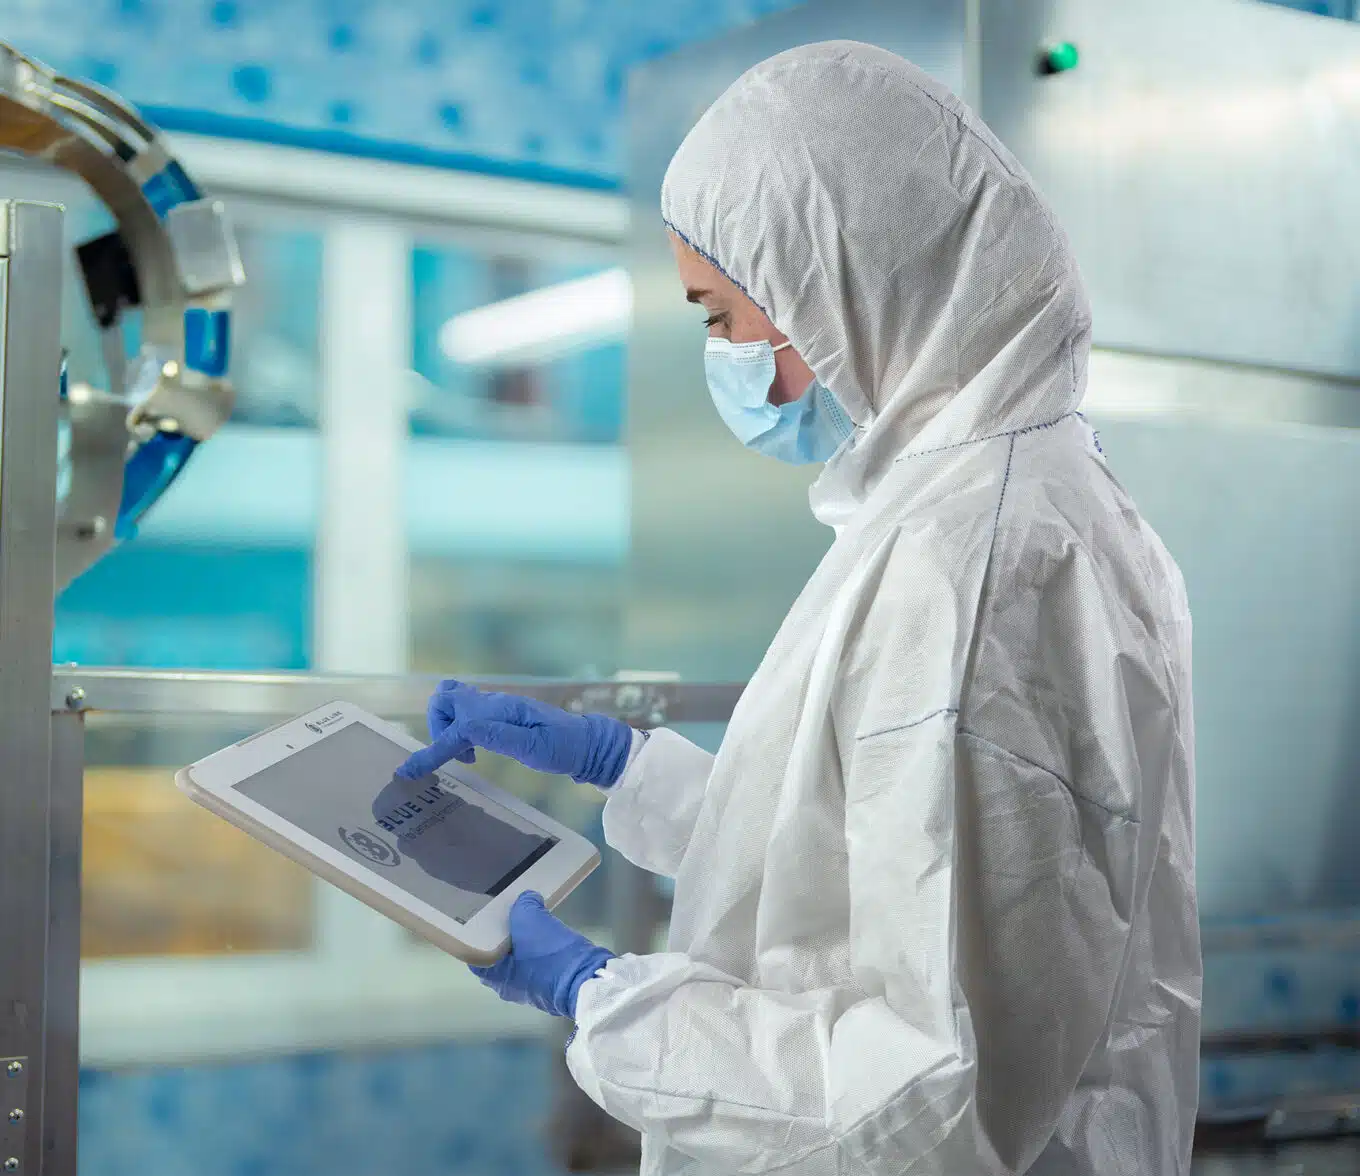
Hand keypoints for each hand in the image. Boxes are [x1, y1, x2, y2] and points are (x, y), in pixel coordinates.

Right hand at [396, 681, 632, 787]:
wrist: (587, 744)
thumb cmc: (564, 748)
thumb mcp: (536, 748)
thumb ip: (500, 737)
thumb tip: (466, 728)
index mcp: (500, 711)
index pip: (455, 728)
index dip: (430, 751)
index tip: (409, 772)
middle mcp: (494, 704)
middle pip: (444, 698)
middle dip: (437, 725)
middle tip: (456, 754)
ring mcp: (496, 708)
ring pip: (453, 704)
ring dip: (449, 729)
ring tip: (469, 756)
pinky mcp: (500, 716)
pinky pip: (466, 715)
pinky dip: (460, 732)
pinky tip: (476, 752)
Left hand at [471, 891, 613, 1018]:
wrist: (588, 980)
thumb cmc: (549, 955)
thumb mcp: (531, 920)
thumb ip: (524, 905)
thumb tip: (527, 899)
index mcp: (496, 977)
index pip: (476, 955)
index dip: (478, 935)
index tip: (484, 918)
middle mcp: (509, 987)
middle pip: (498, 955)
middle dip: (504, 935)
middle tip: (509, 913)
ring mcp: (531, 989)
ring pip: (520, 959)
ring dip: (524, 942)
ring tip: (530, 919)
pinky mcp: (550, 986)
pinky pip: (538, 963)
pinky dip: (540, 949)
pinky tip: (547, 933)